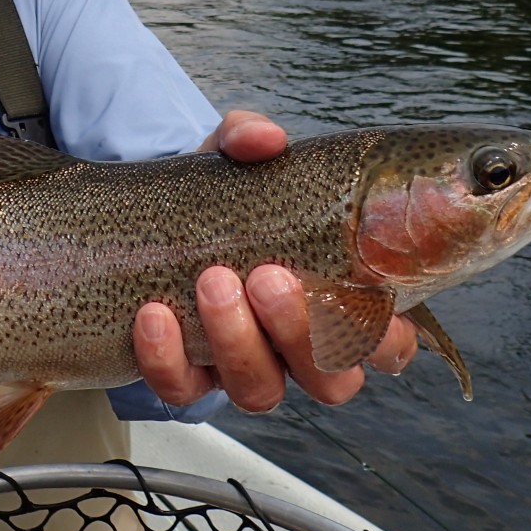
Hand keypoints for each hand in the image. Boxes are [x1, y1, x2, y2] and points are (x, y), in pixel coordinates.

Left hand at [132, 111, 418, 412]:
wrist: (142, 222)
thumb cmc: (216, 196)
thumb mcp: (232, 160)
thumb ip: (249, 139)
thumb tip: (265, 139)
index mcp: (334, 303)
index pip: (388, 344)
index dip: (387, 337)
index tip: (360, 294)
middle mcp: (296, 349)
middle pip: (331, 380)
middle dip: (300, 332)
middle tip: (267, 276)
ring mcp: (243, 369)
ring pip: (261, 391)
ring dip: (237, 341)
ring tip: (211, 281)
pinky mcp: (185, 379)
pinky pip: (183, 390)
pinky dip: (167, 357)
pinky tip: (152, 314)